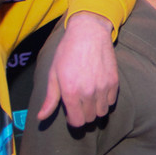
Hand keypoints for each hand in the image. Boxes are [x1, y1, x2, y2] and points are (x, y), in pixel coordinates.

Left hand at [38, 12, 117, 126]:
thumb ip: (50, 98)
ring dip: (95, 109)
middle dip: (84, 114)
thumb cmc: (67, 52)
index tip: (71, 113)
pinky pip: (111, 101)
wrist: (89, 33)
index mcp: (71, 92)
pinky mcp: (114, 82)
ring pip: (102, 112)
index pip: (77, 121)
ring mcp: (103, 88)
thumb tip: (41, 117)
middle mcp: (88, 93)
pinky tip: (99, 90)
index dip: (73, 120)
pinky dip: (105, 100)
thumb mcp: (53, 74)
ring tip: (90, 98)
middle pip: (90, 118)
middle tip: (79, 103)